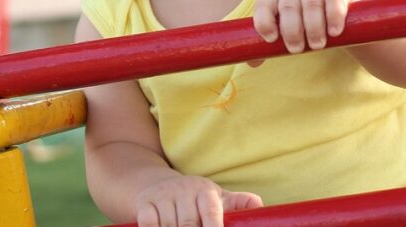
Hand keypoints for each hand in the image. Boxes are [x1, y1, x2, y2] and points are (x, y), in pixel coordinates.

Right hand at [134, 175, 262, 226]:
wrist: (156, 183)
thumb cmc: (193, 197)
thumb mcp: (215, 197)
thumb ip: (237, 204)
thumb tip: (260, 206)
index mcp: (205, 190)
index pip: (211, 212)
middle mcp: (184, 189)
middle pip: (189, 224)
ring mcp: (163, 196)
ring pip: (168, 226)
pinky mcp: (145, 203)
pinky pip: (148, 223)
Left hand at [253, 0, 360, 55]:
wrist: (337, 4)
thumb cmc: (304, 21)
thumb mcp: (287, 29)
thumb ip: (271, 45)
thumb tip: (253, 62)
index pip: (263, 6)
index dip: (264, 22)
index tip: (272, 40)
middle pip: (288, 8)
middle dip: (292, 31)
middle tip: (297, 49)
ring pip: (311, 4)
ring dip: (313, 27)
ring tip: (317, 45)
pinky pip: (333, 0)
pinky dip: (334, 17)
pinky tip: (334, 32)